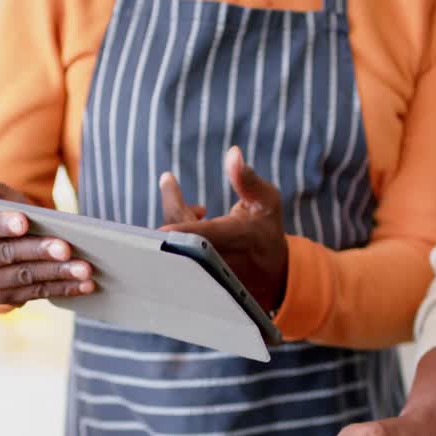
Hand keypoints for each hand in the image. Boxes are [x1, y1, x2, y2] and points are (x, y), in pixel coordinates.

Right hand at [0, 168, 94, 305]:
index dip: (2, 225)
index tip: (24, 222)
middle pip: (7, 255)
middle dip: (38, 251)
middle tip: (66, 248)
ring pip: (25, 277)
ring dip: (57, 273)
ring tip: (84, 269)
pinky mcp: (3, 298)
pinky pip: (36, 293)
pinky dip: (62, 288)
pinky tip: (84, 285)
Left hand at [159, 147, 288, 311]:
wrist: (272, 274)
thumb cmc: (266, 230)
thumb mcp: (266, 201)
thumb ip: (247, 179)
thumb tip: (232, 153)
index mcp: (237, 238)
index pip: (203, 235)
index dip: (181, 227)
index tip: (164, 218)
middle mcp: (219, 260)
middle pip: (180, 239)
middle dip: (172, 209)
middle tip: (171, 184)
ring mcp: (206, 274)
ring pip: (174, 249)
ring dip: (175, 223)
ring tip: (197, 210)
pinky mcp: (196, 281)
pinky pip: (174, 260)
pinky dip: (176, 239)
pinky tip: (193, 225)